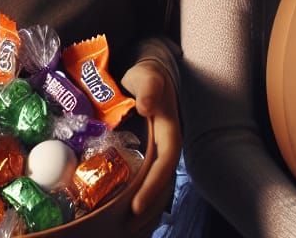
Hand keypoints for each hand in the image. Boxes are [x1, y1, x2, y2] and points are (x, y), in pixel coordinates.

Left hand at [120, 59, 181, 230]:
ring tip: (126, 227)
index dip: (153, 185)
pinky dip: (141, 195)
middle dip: (149, 205)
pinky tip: (126, 210)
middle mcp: (167, 145)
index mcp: (170, 130)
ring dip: (146, 205)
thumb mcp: (147, 75)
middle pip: (162, 181)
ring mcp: (158, 150)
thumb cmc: (146, 75)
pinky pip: (147, 178)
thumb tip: (146, 105)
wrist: (147, 73)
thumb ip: (148, 86)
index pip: (165, 163)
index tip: (137, 205)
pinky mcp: (149, 153)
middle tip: (127, 226)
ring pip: (157, 184)